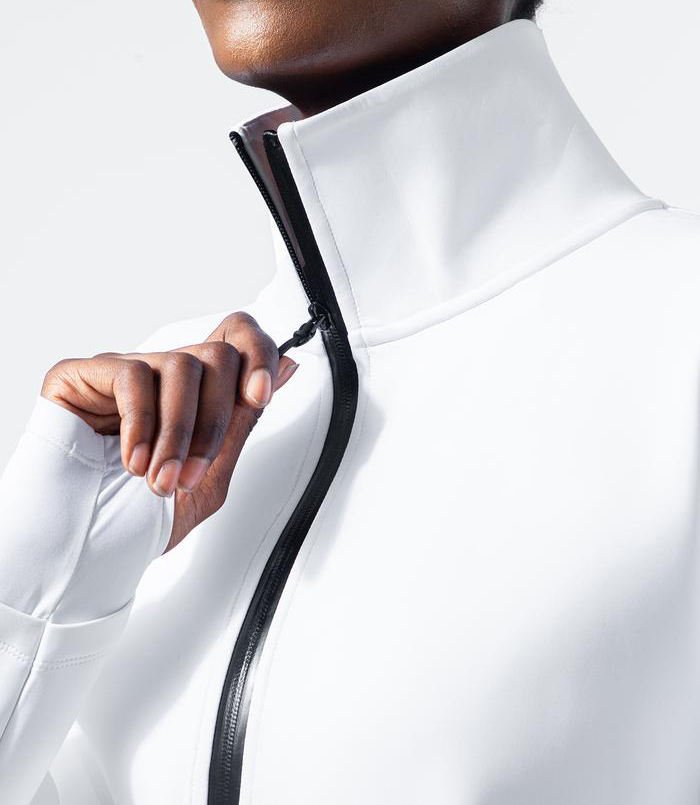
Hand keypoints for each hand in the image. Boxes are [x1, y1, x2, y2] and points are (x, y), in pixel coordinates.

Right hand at [41, 312, 299, 550]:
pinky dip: (141, 425)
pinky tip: (131, 460)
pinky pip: (132, 376)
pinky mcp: (85, 375)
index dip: (259, 354)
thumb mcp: (211, 476)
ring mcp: (126, 371)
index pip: (237, 340)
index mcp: (198, 396)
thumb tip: (287, 369)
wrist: (83, 554)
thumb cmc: (139, 521)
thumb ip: (243, 422)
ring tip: (159, 480)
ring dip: (179, 433)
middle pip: (218, 352)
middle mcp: (165, 376)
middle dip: (217, 420)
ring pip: (181, 364)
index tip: (261, 396)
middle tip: (193, 473)